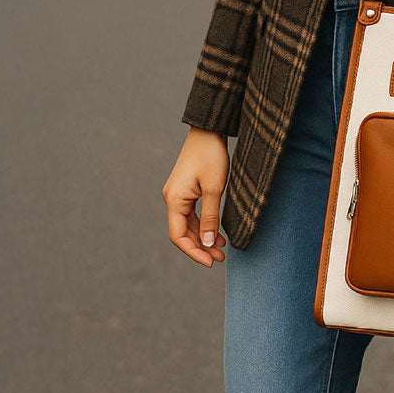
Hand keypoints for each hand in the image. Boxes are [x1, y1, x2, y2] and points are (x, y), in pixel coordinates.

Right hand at [162, 127, 229, 266]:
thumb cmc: (211, 155)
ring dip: (203, 237)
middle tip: (220, 258)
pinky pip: (192, 213)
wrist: (208, 130)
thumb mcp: (214, 188)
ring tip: (221, 249)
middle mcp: (172, 198)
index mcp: (174, 200)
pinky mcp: (187, 189)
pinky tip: (217, 232)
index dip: (193, 252)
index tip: (210, 262)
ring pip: (189, 224)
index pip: (179, 236)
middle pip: (183, 232)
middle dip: (200, 247)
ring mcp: (179, 194)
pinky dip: (204, 224)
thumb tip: (206, 244)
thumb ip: (210, 218)